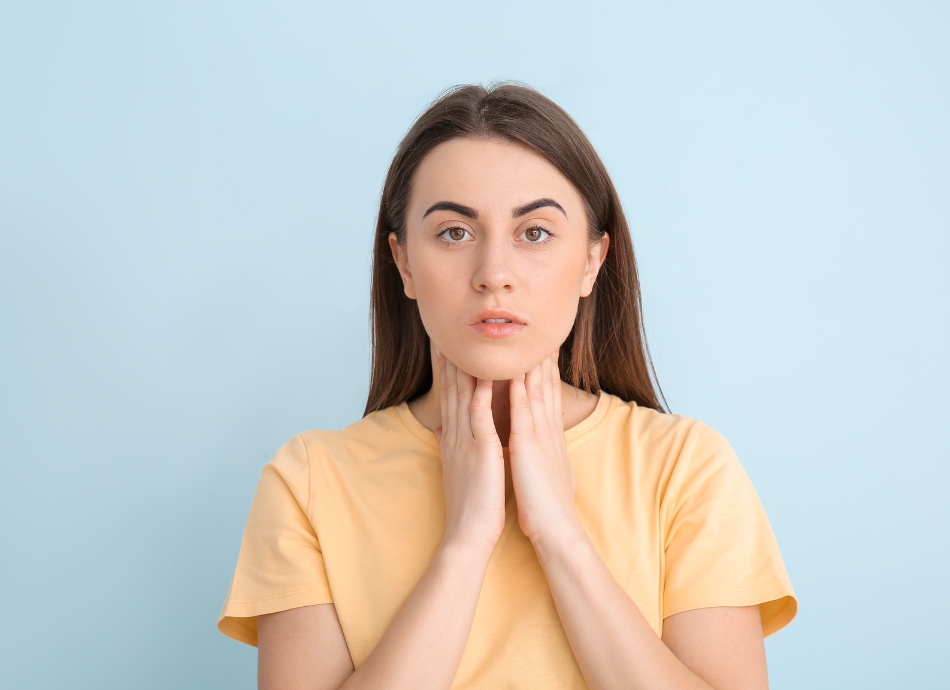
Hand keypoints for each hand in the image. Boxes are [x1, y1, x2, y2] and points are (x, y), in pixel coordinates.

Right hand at [436, 351, 506, 553]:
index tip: (447, 350)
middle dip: (450, 362)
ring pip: (463, 396)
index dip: (448, 373)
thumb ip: (452, 448)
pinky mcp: (481, 450)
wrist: (468, 535)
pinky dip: (481, 392)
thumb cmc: (470, 507)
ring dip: (464, 368)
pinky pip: (479, 414)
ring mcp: (466, 441)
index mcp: (453, 441)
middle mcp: (455, 436)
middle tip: (447, 334)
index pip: (449, 399)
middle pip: (451, 391)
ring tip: (462, 342)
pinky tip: (485, 373)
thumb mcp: (457, 472)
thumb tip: (443, 431)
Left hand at [508, 351, 581, 546]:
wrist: (556, 529)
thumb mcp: (544, 473)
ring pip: (535, 390)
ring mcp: (539, 435)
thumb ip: (539, 456)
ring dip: (529, 362)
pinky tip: (514, 369)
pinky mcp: (528, 444)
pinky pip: (522, 408)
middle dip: (541, 357)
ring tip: (527, 338)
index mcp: (549, 437)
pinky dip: (518, 387)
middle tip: (540, 332)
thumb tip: (535, 448)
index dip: (544, 371)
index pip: (547, 395)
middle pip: (545, 385)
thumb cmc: (546, 506)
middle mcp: (547, 430)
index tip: (541, 349)